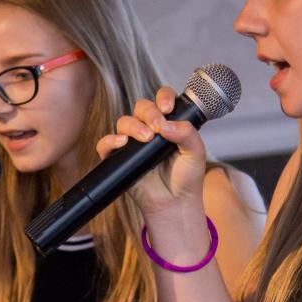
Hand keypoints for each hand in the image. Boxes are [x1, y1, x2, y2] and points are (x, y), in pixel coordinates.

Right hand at [95, 87, 207, 220]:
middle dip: (149, 113)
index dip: (163, 98)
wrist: (175, 203)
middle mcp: (150, 129)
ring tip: (146, 139)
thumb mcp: (196, 153)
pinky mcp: (120, 158)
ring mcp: (134, 143)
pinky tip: (121, 143)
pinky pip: (106, 144)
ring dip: (133, 126)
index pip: (162, 99)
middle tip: (158, 128)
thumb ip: (187, 134)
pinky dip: (109, 141)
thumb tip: (166, 124)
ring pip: (124, 122)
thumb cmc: (186, 177)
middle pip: (142, 107)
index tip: (168, 108)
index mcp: (169, 123)